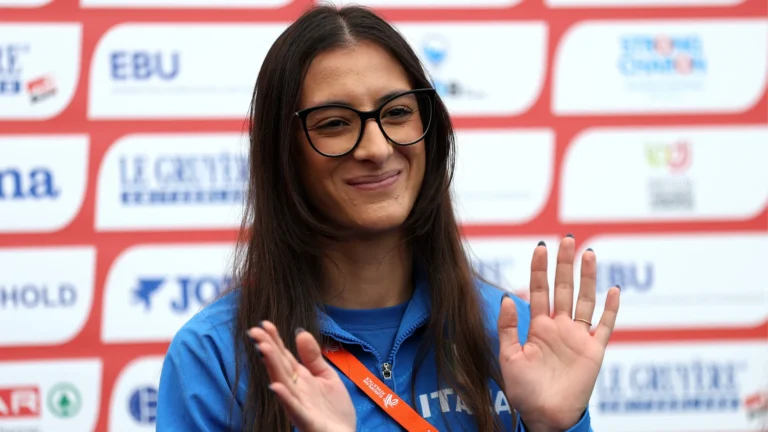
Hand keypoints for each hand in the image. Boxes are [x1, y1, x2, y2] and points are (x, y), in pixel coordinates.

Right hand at [248, 322, 355, 431]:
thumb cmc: (334, 410)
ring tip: (263, 349)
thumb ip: (313, 357)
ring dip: (272, 367)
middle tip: (254, 332)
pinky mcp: (307, 420)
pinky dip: (285, 398)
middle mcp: (295, 390)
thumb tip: (300, 333)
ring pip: (283, 384)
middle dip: (267, 349)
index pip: (284, 356)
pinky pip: (294, 408)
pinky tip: (276, 387)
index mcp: (300, 379)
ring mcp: (299, 405)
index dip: (275, 340)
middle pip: (279, 367)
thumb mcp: (326, 377)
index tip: (264, 324)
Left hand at [497, 236, 620, 431]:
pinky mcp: (594, 351)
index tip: (540, 247)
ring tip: (589, 254)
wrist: (544, 417)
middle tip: (567, 240)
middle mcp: (559, 327)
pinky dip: (610, 309)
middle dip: (565, 264)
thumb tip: (508, 296)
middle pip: (564, 288)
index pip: (539, 290)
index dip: (539, 269)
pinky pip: (604, 326)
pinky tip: (614, 290)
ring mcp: (578, 337)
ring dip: (588, 278)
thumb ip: (508, 327)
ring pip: (585, 300)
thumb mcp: (508, 357)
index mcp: (538, 327)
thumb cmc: (524, 391)